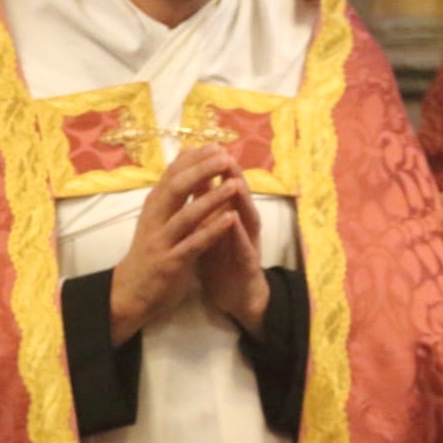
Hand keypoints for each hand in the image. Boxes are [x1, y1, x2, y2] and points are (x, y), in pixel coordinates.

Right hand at [109, 145, 251, 344]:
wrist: (130, 292)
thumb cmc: (149, 251)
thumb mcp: (156, 218)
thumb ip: (171, 193)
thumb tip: (186, 158)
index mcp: (153, 206)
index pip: (171, 174)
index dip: (193, 159)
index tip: (215, 145)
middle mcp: (154, 219)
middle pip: (176, 188)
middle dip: (202, 170)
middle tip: (225, 157)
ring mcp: (161, 241)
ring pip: (186, 215)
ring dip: (212, 198)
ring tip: (234, 184)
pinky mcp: (170, 263)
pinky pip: (193, 244)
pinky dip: (212, 230)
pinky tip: (230, 219)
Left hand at [197, 161, 270, 335]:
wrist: (236, 297)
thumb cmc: (222, 260)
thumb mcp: (209, 228)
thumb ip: (204, 204)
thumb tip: (194, 175)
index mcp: (228, 216)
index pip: (222, 187)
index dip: (213, 168)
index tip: (204, 145)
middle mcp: (241, 225)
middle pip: (237, 196)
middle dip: (231, 176)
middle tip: (224, 154)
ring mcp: (247, 244)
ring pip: (246, 218)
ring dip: (242, 200)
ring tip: (236, 181)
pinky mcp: (248, 265)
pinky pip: (243, 248)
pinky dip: (239, 234)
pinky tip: (235, 221)